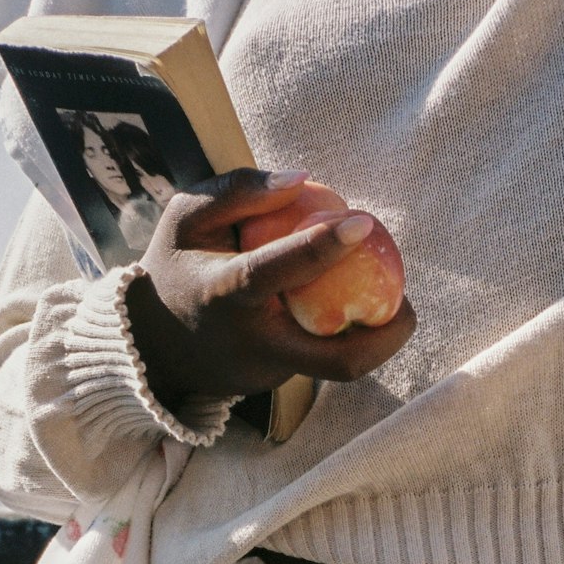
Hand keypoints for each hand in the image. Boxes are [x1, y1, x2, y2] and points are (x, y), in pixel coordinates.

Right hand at [124, 167, 416, 408]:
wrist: (155, 344)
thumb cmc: (178, 267)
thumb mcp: (187, 217)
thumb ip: (238, 190)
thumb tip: (304, 180)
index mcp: (225, 293)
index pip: (277, 271)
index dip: (322, 248)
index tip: (363, 221)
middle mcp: (252, 343)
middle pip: (334, 362)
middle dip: (383, 339)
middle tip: (409, 305)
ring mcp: (268, 372)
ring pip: (336, 367)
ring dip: (374, 339)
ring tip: (393, 304)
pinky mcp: (276, 384)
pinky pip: (322, 359)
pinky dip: (347, 335)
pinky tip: (360, 309)